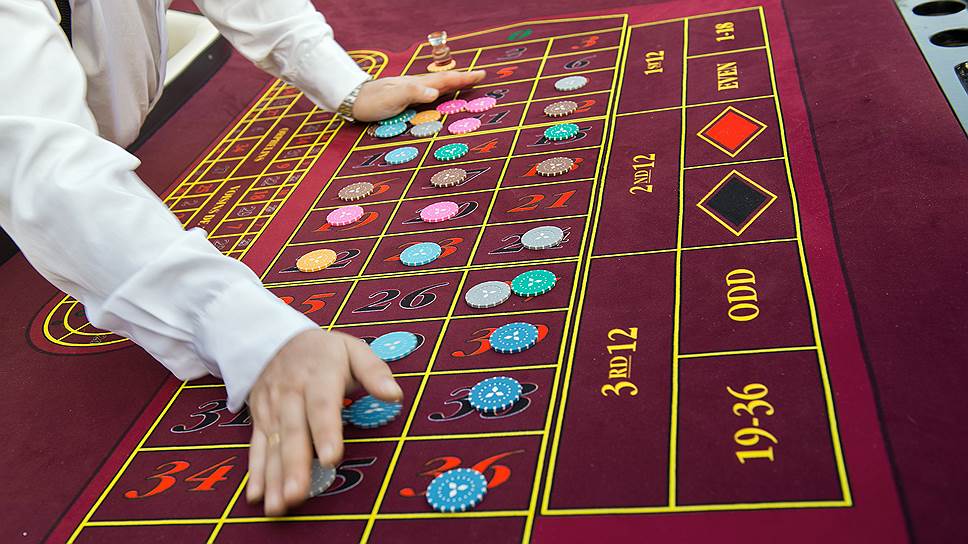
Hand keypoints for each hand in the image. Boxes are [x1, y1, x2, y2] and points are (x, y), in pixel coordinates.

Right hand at [244, 329, 401, 515]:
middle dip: (295, 465)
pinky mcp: (260, 419)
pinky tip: (257, 496)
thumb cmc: (324, 351)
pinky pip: (257, 447)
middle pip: (293, 431)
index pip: (322, 406)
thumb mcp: (353, 349)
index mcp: (318, 376)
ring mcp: (272, 408)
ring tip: (279, 505)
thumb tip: (395, 395)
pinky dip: (256, 472)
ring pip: (274, 444)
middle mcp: (291, 394)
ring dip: (274, 476)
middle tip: (297, 494)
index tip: (330, 458)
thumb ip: (375, 372)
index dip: (325, 432)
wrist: (275, 339)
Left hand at [351, 70, 486, 121]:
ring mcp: (411, 91)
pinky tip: (441, 93)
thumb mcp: (393, 97)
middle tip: (480, 76)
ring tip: (466, 82)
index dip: (463, 78)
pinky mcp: (406, 98)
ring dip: (453, 84)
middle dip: (463, 78)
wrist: (353, 100)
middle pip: (444, 80)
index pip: (445, 80)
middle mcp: (417, 85)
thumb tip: (435, 93)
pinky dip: (441, 91)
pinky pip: (430, 93)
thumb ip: (413, 93)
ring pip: (438, 85)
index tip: (481, 74)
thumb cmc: (372, 100)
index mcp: (418, 85)